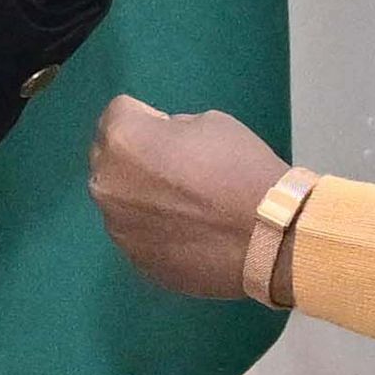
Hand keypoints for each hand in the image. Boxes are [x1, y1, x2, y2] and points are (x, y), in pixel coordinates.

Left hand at [87, 96, 281, 304]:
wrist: (268, 235)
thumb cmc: (240, 168)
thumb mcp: (209, 122)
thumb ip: (170, 130)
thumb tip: (160, 146)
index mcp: (121, 141)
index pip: (118, 113)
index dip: (149, 118)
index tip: (174, 134)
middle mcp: (106, 185)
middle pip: (108, 159)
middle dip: (133, 158)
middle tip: (175, 170)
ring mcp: (117, 228)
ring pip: (120, 201)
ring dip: (140, 197)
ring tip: (185, 207)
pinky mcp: (135, 261)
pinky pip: (137, 235)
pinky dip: (154, 231)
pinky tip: (189, 233)